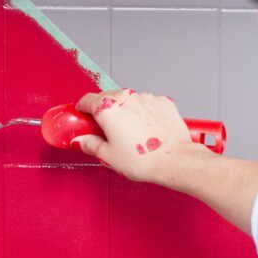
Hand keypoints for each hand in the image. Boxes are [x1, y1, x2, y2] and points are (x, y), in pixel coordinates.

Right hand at [74, 88, 207, 183]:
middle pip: (108, 98)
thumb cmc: (144, 160)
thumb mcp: (108, 156)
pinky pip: (147, 104)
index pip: (87, 100)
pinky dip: (144, 112)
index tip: (82, 115)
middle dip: (105, 111)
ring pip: (129, 100)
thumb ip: (90, 144)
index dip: (82, 108)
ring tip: (131, 133)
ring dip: (126, 111)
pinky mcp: (162, 102)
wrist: (175, 160)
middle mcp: (126, 98)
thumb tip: (81, 141)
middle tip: (106, 129)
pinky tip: (147, 130)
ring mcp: (146, 98)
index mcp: (108, 109)